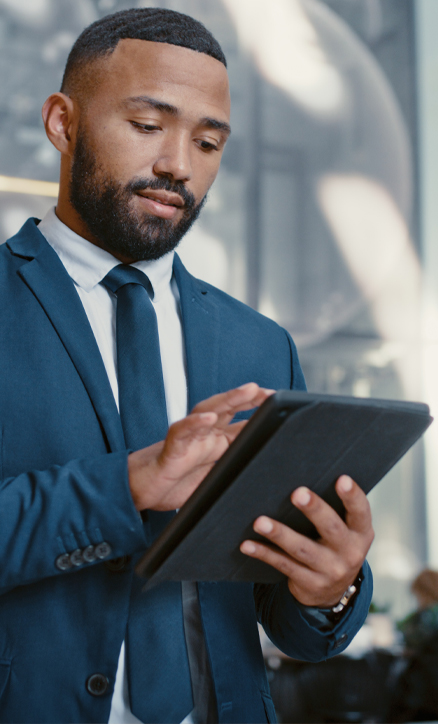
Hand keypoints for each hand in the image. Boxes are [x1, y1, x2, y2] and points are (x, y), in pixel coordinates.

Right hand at [128, 382, 273, 511]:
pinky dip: (195, 423)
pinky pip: (182, 431)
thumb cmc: (178, 482)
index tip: (277, 400)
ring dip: (229, 399)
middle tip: (267, 391)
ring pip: (207, 411)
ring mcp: (189, 438)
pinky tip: (207, 418)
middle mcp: (204, 434)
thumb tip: (263, 464)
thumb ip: (234, 465)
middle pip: (227, 408)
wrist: (144, 492)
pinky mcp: (172, 448)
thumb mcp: (216, 476)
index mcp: (217, 441)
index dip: (258, 409)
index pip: (241, 419)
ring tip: (247, 391)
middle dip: (248, 397)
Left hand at [240, 475, 373, 606]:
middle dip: (314, 510)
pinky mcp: (309, 583)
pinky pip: (283, 565)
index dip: (353, 496)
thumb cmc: (335, 546)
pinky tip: (247, 544)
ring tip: (260, 521)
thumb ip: (335, 509)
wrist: (332, 592)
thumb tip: (306, 472)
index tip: (342, 479)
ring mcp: (330, 571)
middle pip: (331, 528)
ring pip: (302, 549)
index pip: (361, 512)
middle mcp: (349, 553)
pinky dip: (264, 553)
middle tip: (297, 493)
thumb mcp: (347, 530)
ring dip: (280, 534)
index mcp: (360, 533)